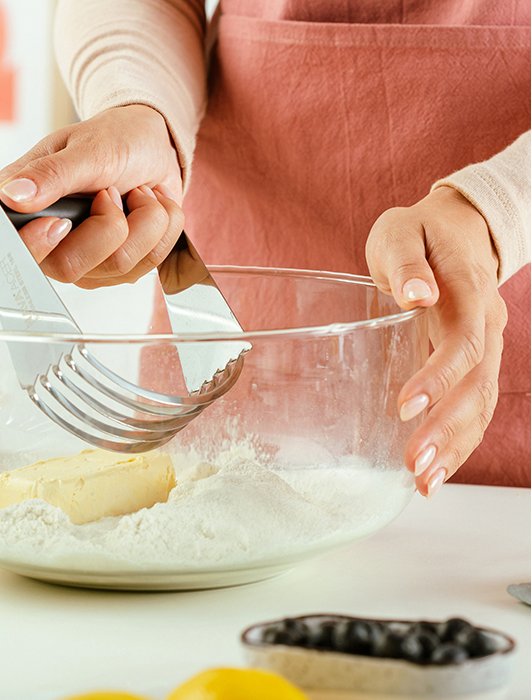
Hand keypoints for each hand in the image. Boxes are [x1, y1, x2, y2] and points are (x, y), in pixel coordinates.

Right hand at [0, 104, 184, 286]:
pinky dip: (161, 228)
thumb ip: (50, 174)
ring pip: (117, 267)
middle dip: (107, 225)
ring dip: (143, 220)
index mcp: (19, 207)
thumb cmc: (114, 139)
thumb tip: (12, 197)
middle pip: (67, 269)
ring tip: (138, 193)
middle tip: (111, 191)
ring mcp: (84, 261)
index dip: (16, 249)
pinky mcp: (118, 268)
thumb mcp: (84, 147)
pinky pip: (147, 265)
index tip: (55, 222)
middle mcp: (47, 242)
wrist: (154, 147)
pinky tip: (151, 207)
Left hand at [366, 186, 507, 497]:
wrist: (457, 227)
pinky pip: (475, 405)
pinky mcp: (474, 361)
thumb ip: (407, 262)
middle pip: (477, 386)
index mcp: (469, 292)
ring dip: (454, 445)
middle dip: (446, 429)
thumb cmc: (420, 231)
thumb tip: (416, 295)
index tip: (404, 407)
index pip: (464, 343)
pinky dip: (459, 439)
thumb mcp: (402, 232)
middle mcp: (486, 324)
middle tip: (413, 465)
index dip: (438, 378)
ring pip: (480, 403)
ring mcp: (485, 345)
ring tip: (423, 482)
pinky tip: (437, 469)